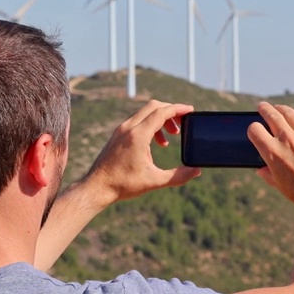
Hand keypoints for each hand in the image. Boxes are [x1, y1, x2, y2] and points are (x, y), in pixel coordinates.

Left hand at [83, 100, 201, 203]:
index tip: (190, 110)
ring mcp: (121, 130)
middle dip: (171, 111)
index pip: (161, 112)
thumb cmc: (123, 184)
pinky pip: (137, 121)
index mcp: (138, 136)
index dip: (178, 109)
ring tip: (171, 136)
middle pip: (153, 107)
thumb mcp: (154, 181)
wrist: (97, 187)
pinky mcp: (117, 134)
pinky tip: (156, 142)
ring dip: (160, 119)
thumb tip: (196, 171)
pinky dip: (150, 125)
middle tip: (182, 123)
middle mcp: (128, 128)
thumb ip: (178, 176)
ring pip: (144, 113)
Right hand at [247, 102, 293, 209]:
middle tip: (263, 107)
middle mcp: (286, 139)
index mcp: (271, 151)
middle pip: (271, 115)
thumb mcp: (278, 183)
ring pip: (289, 114)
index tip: (255, 129)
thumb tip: (260, 169)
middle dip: (265, 109)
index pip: (255, 129)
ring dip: (281, 109)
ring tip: (279, 108)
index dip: (253, 128)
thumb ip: (267, 173)